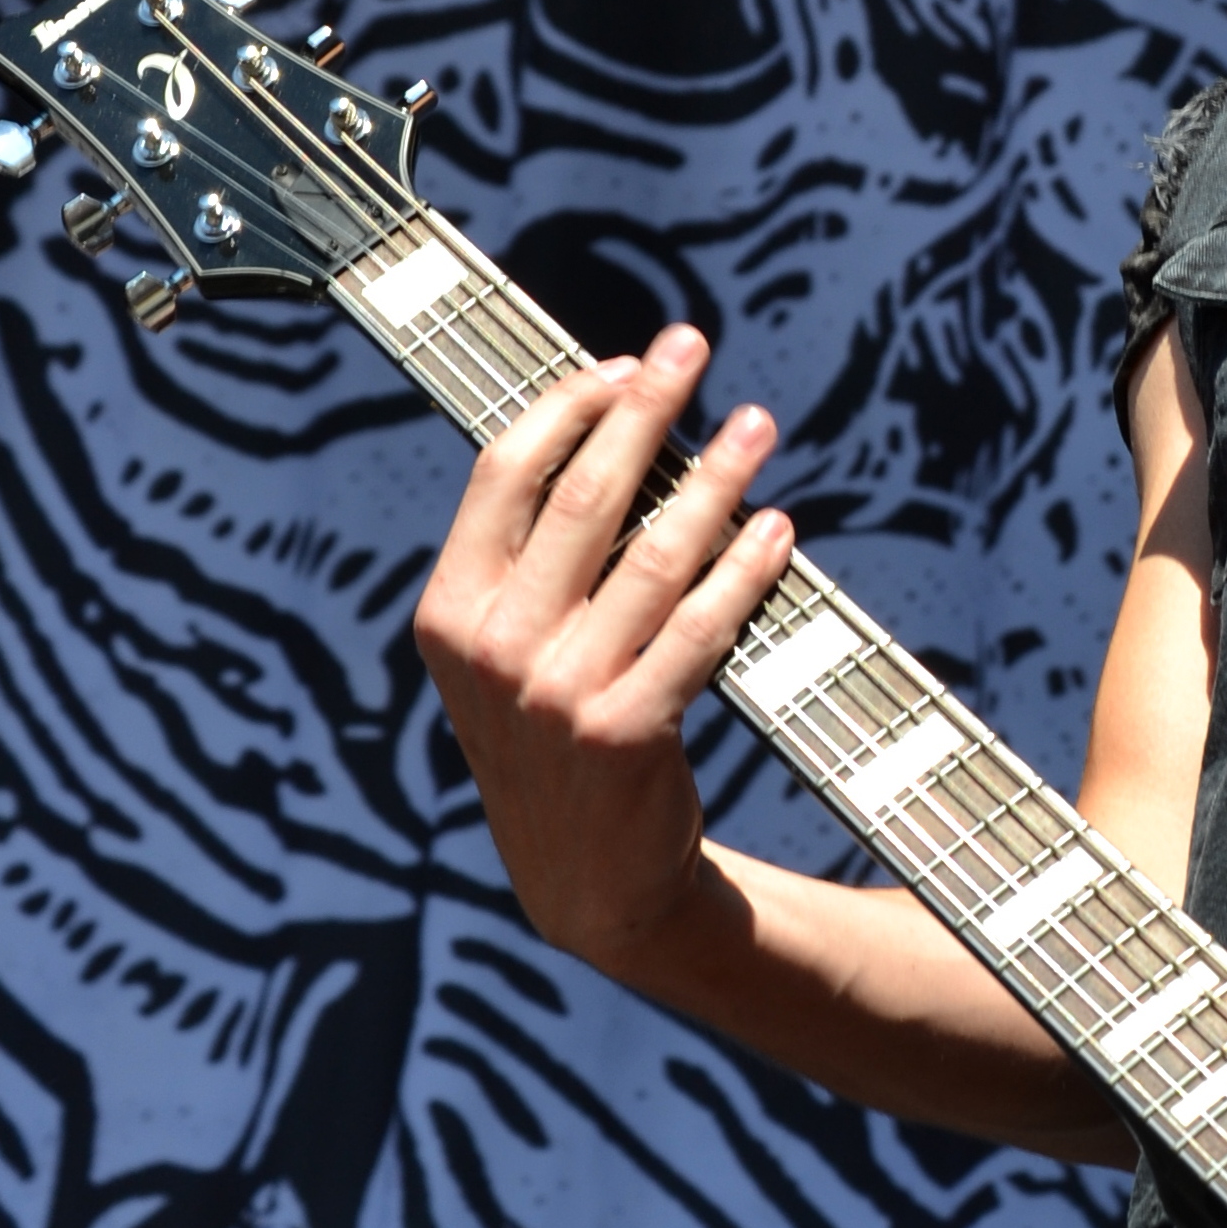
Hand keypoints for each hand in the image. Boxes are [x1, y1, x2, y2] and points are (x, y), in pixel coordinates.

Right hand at [411, 326, 793, 971]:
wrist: (589, 881)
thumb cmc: (559, 737)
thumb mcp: (509, 653)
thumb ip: (534, 562)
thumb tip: (611, 431)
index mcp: (450, 612)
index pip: (504, 475)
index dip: (568, 406)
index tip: (623, 363)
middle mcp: (493, 647)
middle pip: (583, 494)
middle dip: (646, 408)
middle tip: (693, 346)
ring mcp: (556, 692)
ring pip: (653, 553)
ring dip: (715, 477)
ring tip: (756, 426)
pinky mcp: (625, 732)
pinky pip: (700, 626)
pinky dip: (745, 569)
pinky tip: (777, 528)